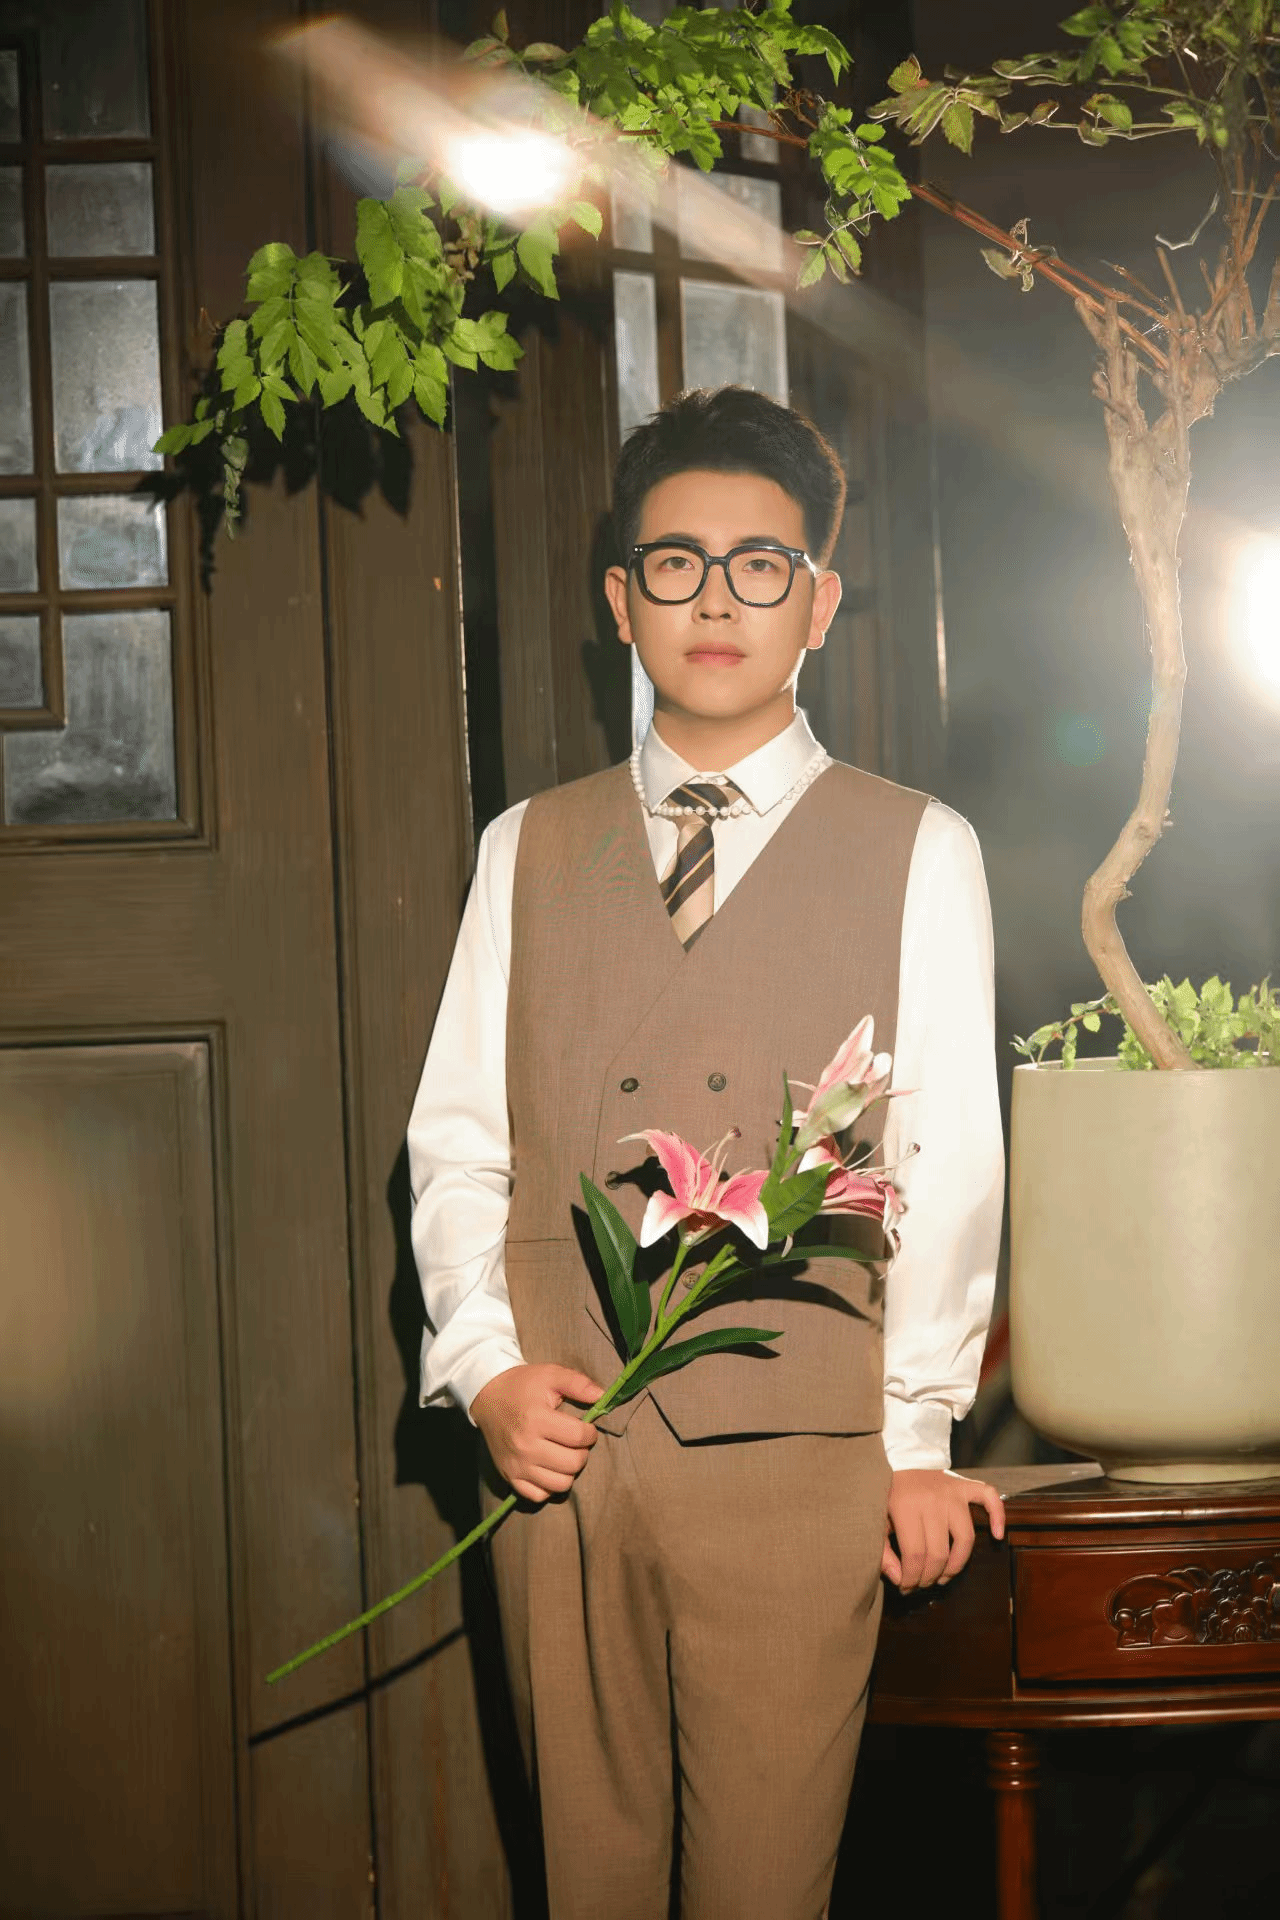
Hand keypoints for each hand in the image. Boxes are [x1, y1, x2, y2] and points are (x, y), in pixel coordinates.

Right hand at [470, 1364, 604, 1503]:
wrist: (488, 1397)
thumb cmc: (523, 1385)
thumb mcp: (551, 1375)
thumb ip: (578, 1383)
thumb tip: (602, 1396)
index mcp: (536, 1419)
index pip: (578, 1437)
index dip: (590, 1432)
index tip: (586, 1427)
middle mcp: (525, 1446)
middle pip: (573, 1463)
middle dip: (582, 1452)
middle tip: (576, 1441)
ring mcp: (516, 1465)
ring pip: (560, 1484)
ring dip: (569, 1470)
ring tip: (564, 1454)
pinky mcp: (509, 1477)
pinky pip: (539, 1496)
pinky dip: (549, 1485)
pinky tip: (549, 1467)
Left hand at [881, 1469, 1004, 1592]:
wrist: (898, 1457)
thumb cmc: (886, 1492)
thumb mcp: (875, 1519)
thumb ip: (882, 1551)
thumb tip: (899, 1579)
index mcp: (906, 1507)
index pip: (915, 1555)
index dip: (911, 1578)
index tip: (905, 1586)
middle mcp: (933, 1500)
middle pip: (939, 1553)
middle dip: (929, 1577)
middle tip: (921, 1584)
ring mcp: (952, 1493)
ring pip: (965, 1538)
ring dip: (956, 1565)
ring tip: (943, 1576)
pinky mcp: (965, 1485)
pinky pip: (989, 1498)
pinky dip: (998, 1516)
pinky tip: (997, 1535)